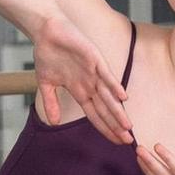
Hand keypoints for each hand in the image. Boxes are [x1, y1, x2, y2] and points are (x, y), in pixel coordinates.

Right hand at [23, 4, 131, 143]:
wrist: (46, 32)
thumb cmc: (47, 54)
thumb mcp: (46, 83)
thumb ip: (51, 103)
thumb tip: (54, 123)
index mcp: (80, 91)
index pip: (96, 115)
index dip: (106, 129)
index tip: (116, 142)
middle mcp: (90, 84)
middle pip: (106, 110)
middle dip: (116, 126)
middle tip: (128, 142)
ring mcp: (93, 72)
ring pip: (108, 96)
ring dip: (118, 112)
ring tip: (128, 127)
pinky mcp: (94, 59)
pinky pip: (106, 74)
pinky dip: (114, 85)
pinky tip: (123, 97)